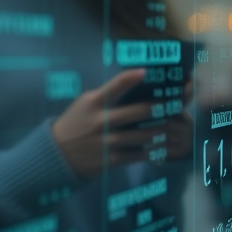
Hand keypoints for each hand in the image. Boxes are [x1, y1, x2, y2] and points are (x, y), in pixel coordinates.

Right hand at [52, 69, 193, 177]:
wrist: (55, 154)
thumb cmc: (76, 123)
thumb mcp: (86, 103)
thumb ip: (108, 96)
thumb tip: (137, 85)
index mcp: (95, 102)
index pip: (116, 85)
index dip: (132, 77)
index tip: (147, 72)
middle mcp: (102, 120)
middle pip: (140, 111)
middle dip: (162, 107)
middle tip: (176, 104)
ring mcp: (108, 141)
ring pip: (145, 135)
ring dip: (163, 130)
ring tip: (175, 126)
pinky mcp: (111, 159)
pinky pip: (139, 154)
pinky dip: (154, 150)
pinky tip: (163, 146)